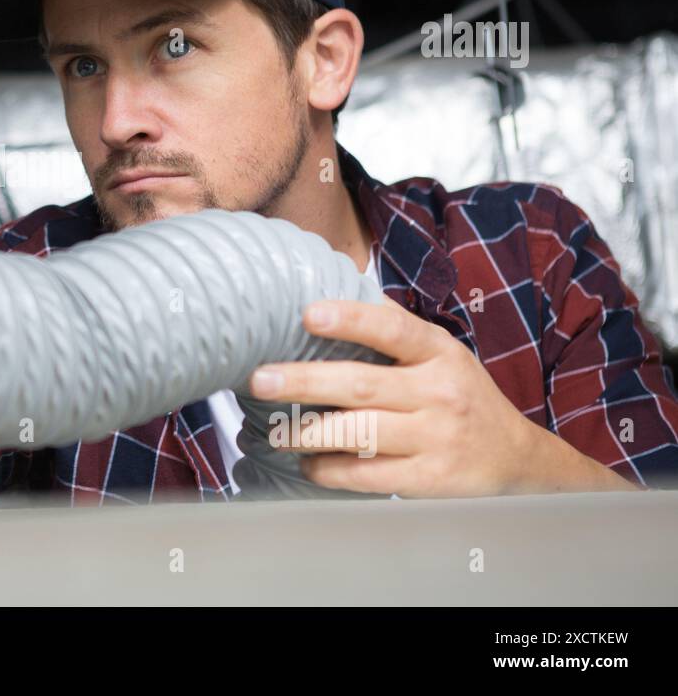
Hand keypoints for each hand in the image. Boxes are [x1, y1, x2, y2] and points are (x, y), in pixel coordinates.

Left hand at [246, 297, 631, 496]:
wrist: (518, 460)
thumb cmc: (462, 398)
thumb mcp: (443, 357)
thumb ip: (397, 334)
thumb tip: (333, 298)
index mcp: (439, 353)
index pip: (393, 330)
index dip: (350, 320)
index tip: (308, 314)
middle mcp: (439, 393)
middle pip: (361, 385)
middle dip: (303, 382)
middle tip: (260, 380)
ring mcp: (435, 438)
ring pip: (359, 433)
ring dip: (307, 432)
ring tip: (274, 430)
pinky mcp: (429, 479)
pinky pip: (368, 474)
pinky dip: (331, 469)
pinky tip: (309, 464)